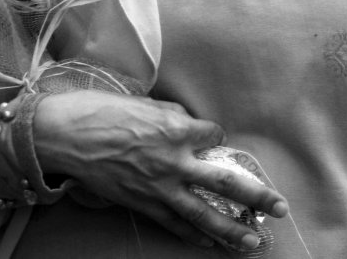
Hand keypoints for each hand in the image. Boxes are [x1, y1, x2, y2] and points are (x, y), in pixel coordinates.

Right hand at [33, 91, 287, 250]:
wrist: (67, 135)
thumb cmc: (103, 110)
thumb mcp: (144, 102)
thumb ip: (171, 115)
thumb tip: (186, 123)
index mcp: (176, 128)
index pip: (213, 135)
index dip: (215, 136)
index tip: (211, 136)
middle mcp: (174, 161)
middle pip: (225, 183)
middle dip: (256, 196)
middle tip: (279, 206)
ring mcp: (159, 187)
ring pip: (205, 214)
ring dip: (233, 230)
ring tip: (255, 241)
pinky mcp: (143, 204)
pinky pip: (176, 224)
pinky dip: (195, 236)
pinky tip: (211, 244)